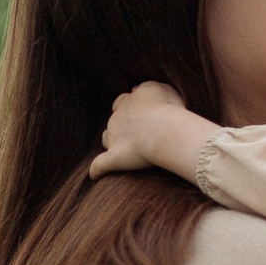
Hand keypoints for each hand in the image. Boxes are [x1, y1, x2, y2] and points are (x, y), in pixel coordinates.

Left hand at [90, 82, 206, 177]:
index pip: (124, 100)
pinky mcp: (114, 157)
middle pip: (115, 119)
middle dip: (122, 124)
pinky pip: (100, 165)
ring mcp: (114, 136)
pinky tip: (95, 175)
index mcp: (131, 99)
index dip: (130, 107)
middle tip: (136, 133)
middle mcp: (119, 115)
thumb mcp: (165, 90)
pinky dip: (96, 170)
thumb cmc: (170, 110)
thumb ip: (152, 89)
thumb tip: (140, 90)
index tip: (140, 113)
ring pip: (107, 137)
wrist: (164, 130)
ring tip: (124, 151)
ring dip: (112, 141)